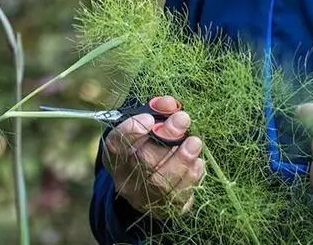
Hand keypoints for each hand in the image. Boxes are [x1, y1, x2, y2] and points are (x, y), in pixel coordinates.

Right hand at [102, 96, 205, 216]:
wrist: (149, 185)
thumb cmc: (149, 146)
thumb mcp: (147, 126)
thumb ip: (157, 111)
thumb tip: (171, 104)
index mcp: (115, 156)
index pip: (117, 144)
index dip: (132, 131)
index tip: (150, 118)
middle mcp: (126, 179)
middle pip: (143, 160)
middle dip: (167, 137)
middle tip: (183, 119)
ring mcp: (144, 198)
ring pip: (161, 182)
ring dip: (182, 159)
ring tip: (195, 142)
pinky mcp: (165, 209)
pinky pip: (178, 196)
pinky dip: (190, 177)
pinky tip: (198, 162)